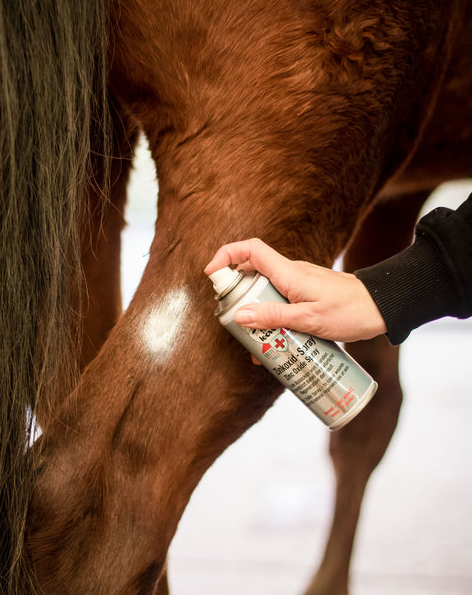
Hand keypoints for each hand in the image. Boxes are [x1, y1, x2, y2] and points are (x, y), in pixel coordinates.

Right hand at [205, 238, 385, 342]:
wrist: (383, 308)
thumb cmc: (351, 311)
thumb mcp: (310, 320)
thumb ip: (274, 317)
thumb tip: (238, 316)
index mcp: (289, 272)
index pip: (250, 250)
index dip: (226, 255)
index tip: (211, 274)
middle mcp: (291, 273)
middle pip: (252, 274)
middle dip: (236, 296)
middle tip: (232, 322)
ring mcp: (298, 284)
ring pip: (265, 292)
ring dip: (254, 312)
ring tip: (254, 343)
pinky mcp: (306, 296)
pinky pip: (280, 302)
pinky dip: (271, 318)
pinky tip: (274, 345)